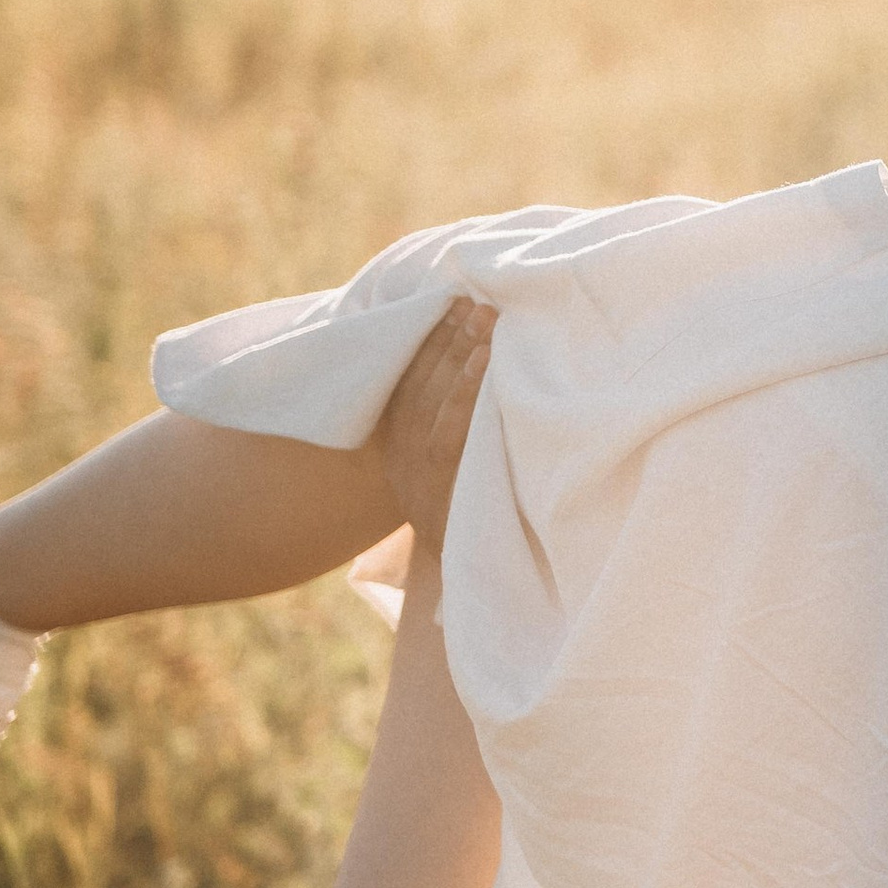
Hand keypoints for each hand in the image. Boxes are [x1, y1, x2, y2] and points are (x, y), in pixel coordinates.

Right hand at [373, 297, 494, 565]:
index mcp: (396, 453)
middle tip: (470, 297)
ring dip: (458, 354)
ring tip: (483, 315)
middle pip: (418, 386)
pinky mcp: (441, 491)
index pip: (403, 386)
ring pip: (434, 402)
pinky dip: (468, 390)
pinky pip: (454, 431)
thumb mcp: (444, 482)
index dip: (422, 342)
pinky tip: (491, 358)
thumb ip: (445, 433)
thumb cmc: (467, 526)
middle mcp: (401, 461)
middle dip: (443, 338)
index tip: (445, 302)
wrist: (469, 590)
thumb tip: (471, 368)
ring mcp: (419, 477)